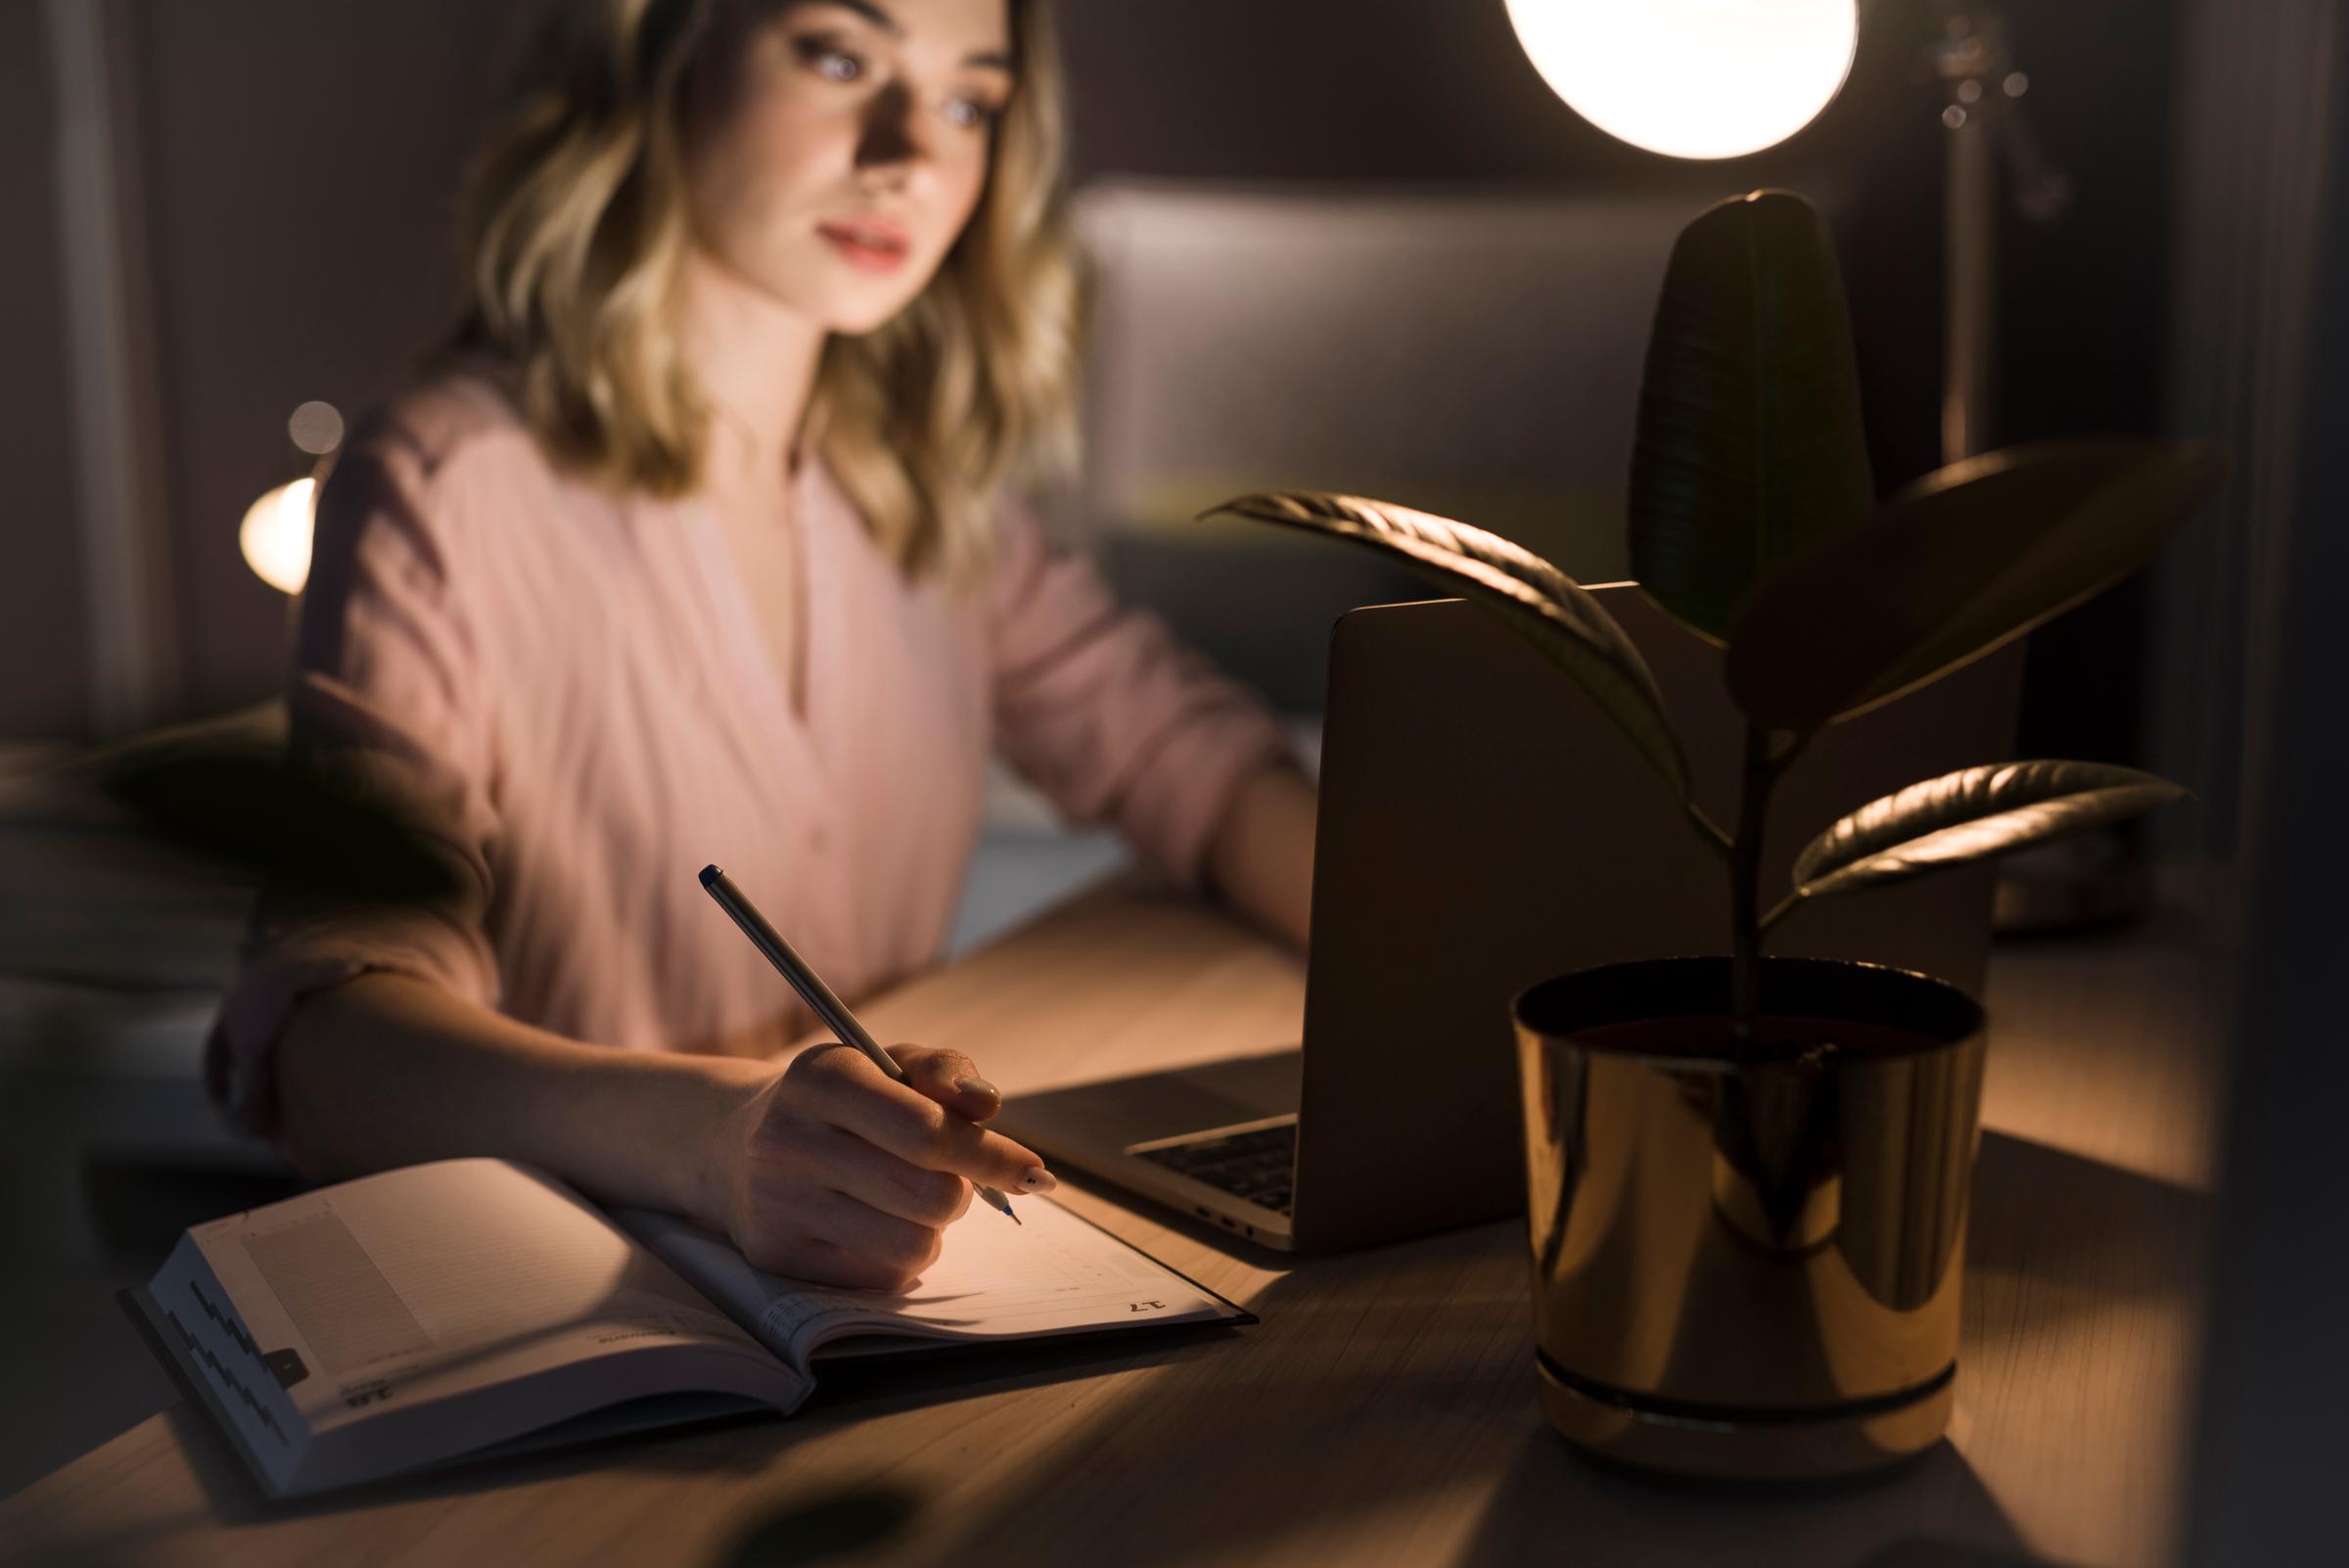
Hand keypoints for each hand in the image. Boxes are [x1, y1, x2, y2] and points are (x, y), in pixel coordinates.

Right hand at [719, 1043, 1054, 1290]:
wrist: (740, 1146)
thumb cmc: (844, 1102)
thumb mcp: (889, 1066)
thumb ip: (946, 1073)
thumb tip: (987, 1106)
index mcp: (823, 1077)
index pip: (926, 1131)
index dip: (990, 1155)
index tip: (1034, 1172)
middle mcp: (790, 1139)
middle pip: (928, 1194)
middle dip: (962, 1191)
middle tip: (951, 1178)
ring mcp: (779, 1203)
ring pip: (912, 1244)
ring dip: (933, 1228)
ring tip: (908, 1200)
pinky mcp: (779, 1256)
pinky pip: (882, 1276)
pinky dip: (899, 1255)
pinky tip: (874, 1225)